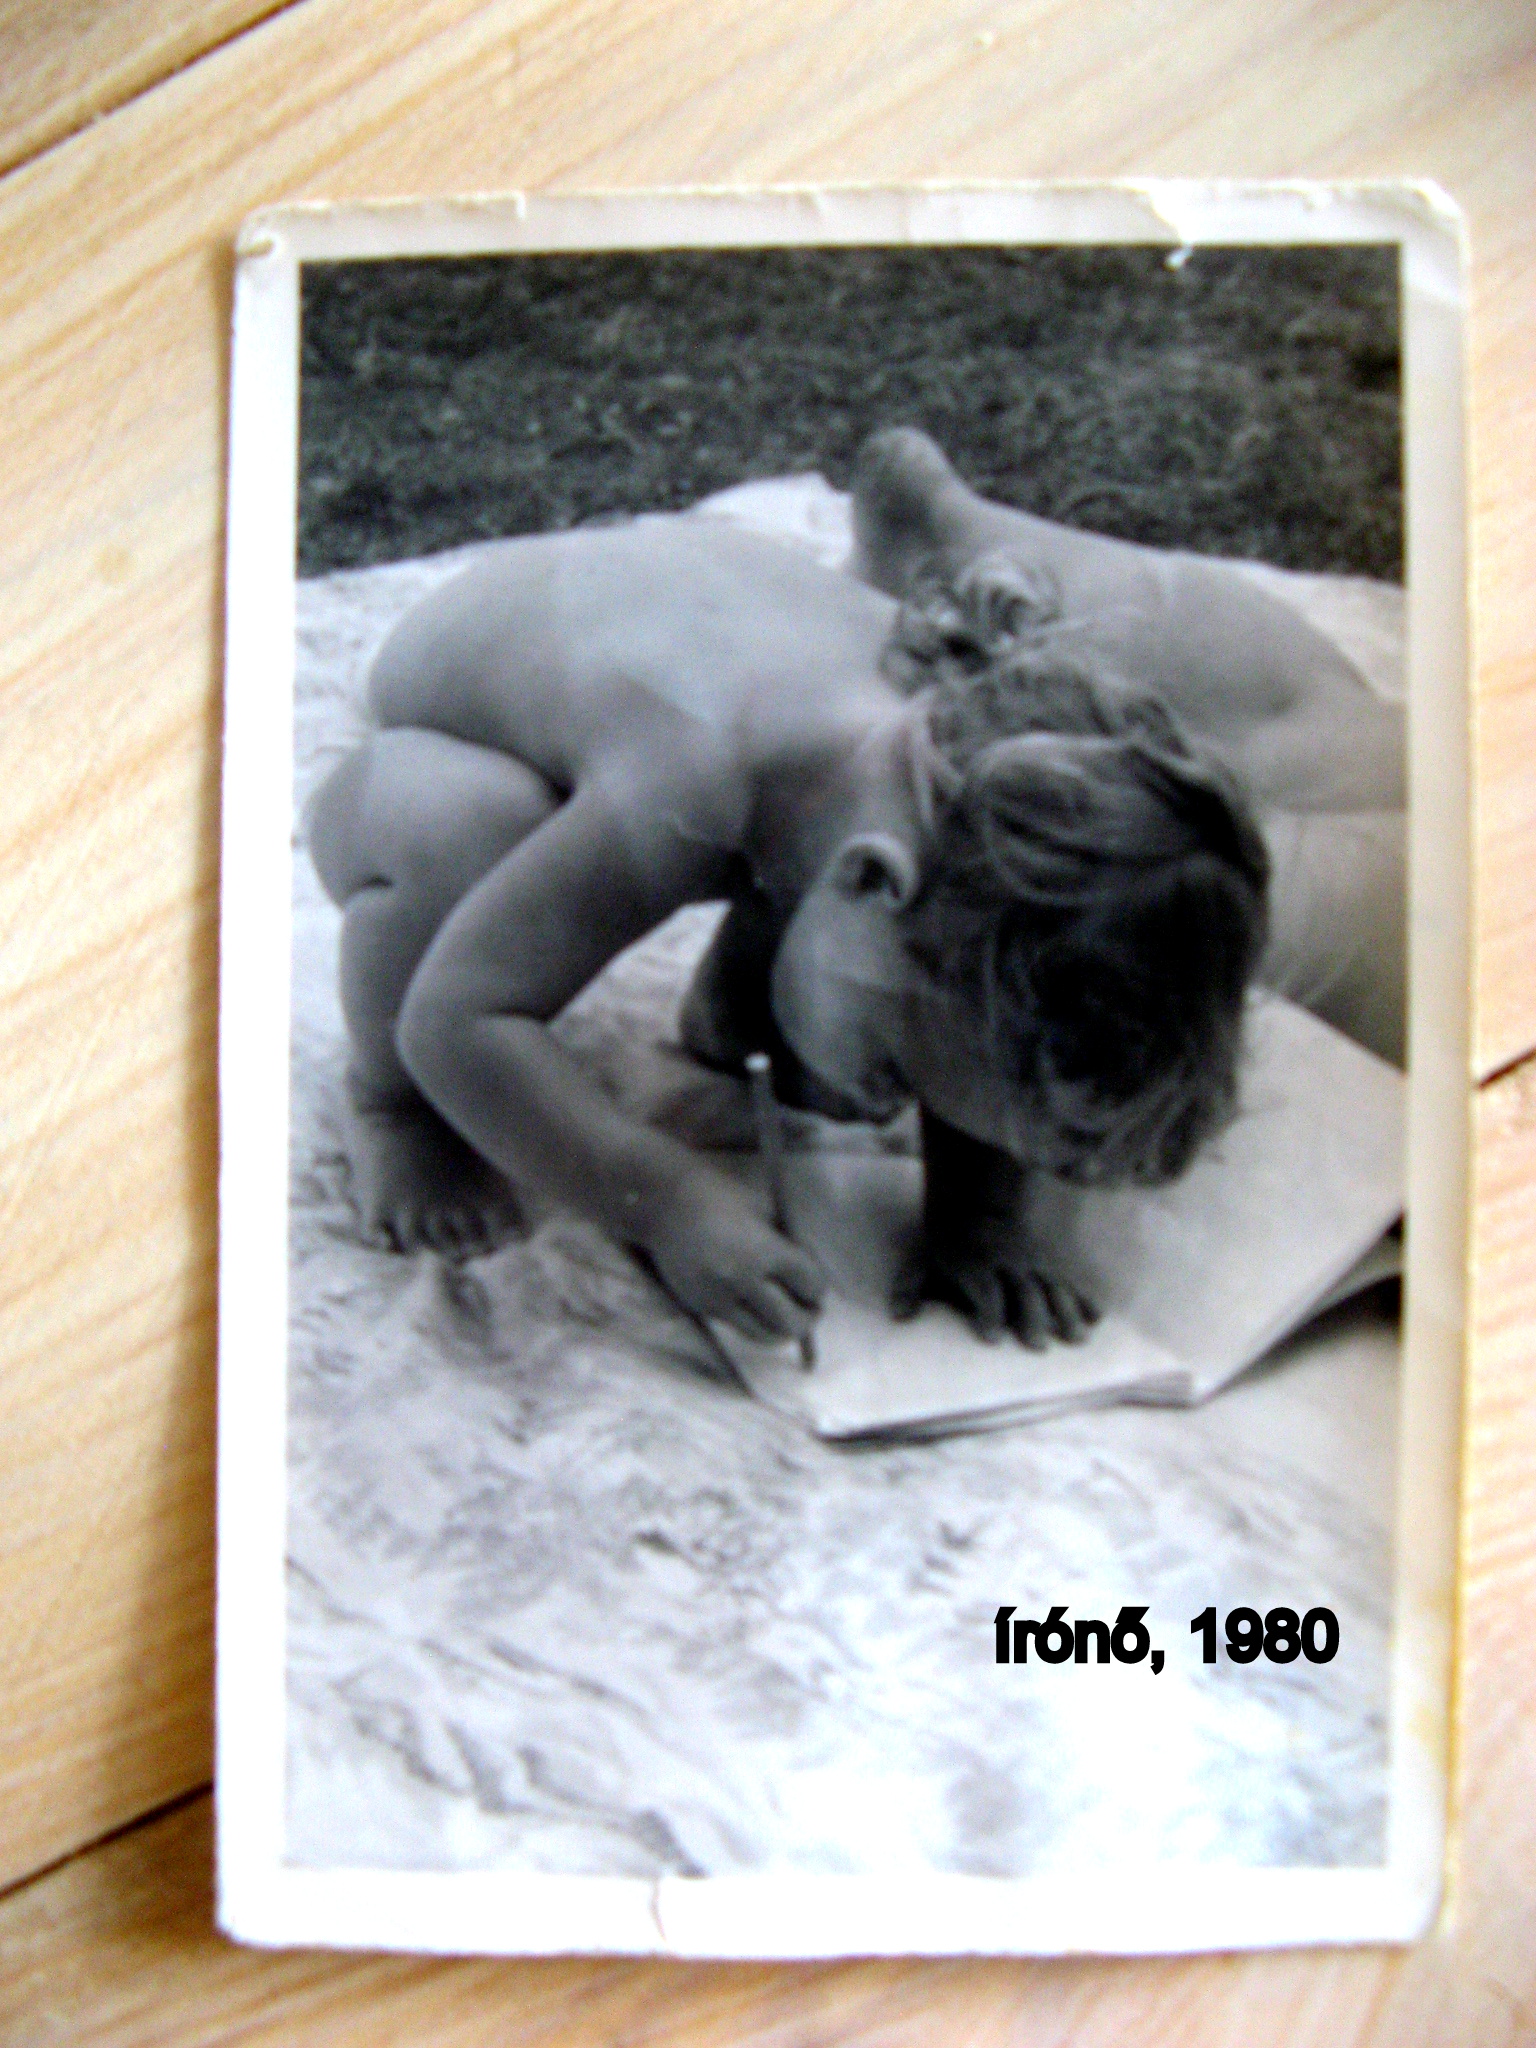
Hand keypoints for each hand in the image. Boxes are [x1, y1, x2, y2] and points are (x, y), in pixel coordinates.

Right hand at [643, 1167, 823, 1344]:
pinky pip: (737, 1326)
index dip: (817, 1288)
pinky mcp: (701, 1307)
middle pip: (790, 1322)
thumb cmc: (719, 1194)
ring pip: (763, 1335)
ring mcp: (718, 1298)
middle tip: (810, 1309)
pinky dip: (753, 1320)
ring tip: (785, 1314)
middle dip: (807, 1318)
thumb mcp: (764, 1208)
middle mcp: (741, 1280)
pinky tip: (755, 1304)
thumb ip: (787, 1242)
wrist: (663, 1201)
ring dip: (781, 1328)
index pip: (809, 1286)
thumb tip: (808, 1273)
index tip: (815, 1285)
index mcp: (762, 1251)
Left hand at [892, 1212, 1097, 1347]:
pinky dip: (1082, 1298)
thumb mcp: (921, 1263)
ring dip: (1064, 1312)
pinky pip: (1066, 1280)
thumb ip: (911, 1289)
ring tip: (1076, 1338)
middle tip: (1038, 1346)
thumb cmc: (943, 1246)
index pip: (983, 1290)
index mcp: (974, 1265)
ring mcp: (1028, 1263)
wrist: (971, 1203)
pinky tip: (1095, 1317)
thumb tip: (898, 1315)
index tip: (990, 1338)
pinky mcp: (1045, 1264)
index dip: (986, 1313)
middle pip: (1022, 1291)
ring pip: (1049, 1286)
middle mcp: (1005, 1264)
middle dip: (1030, 1317)